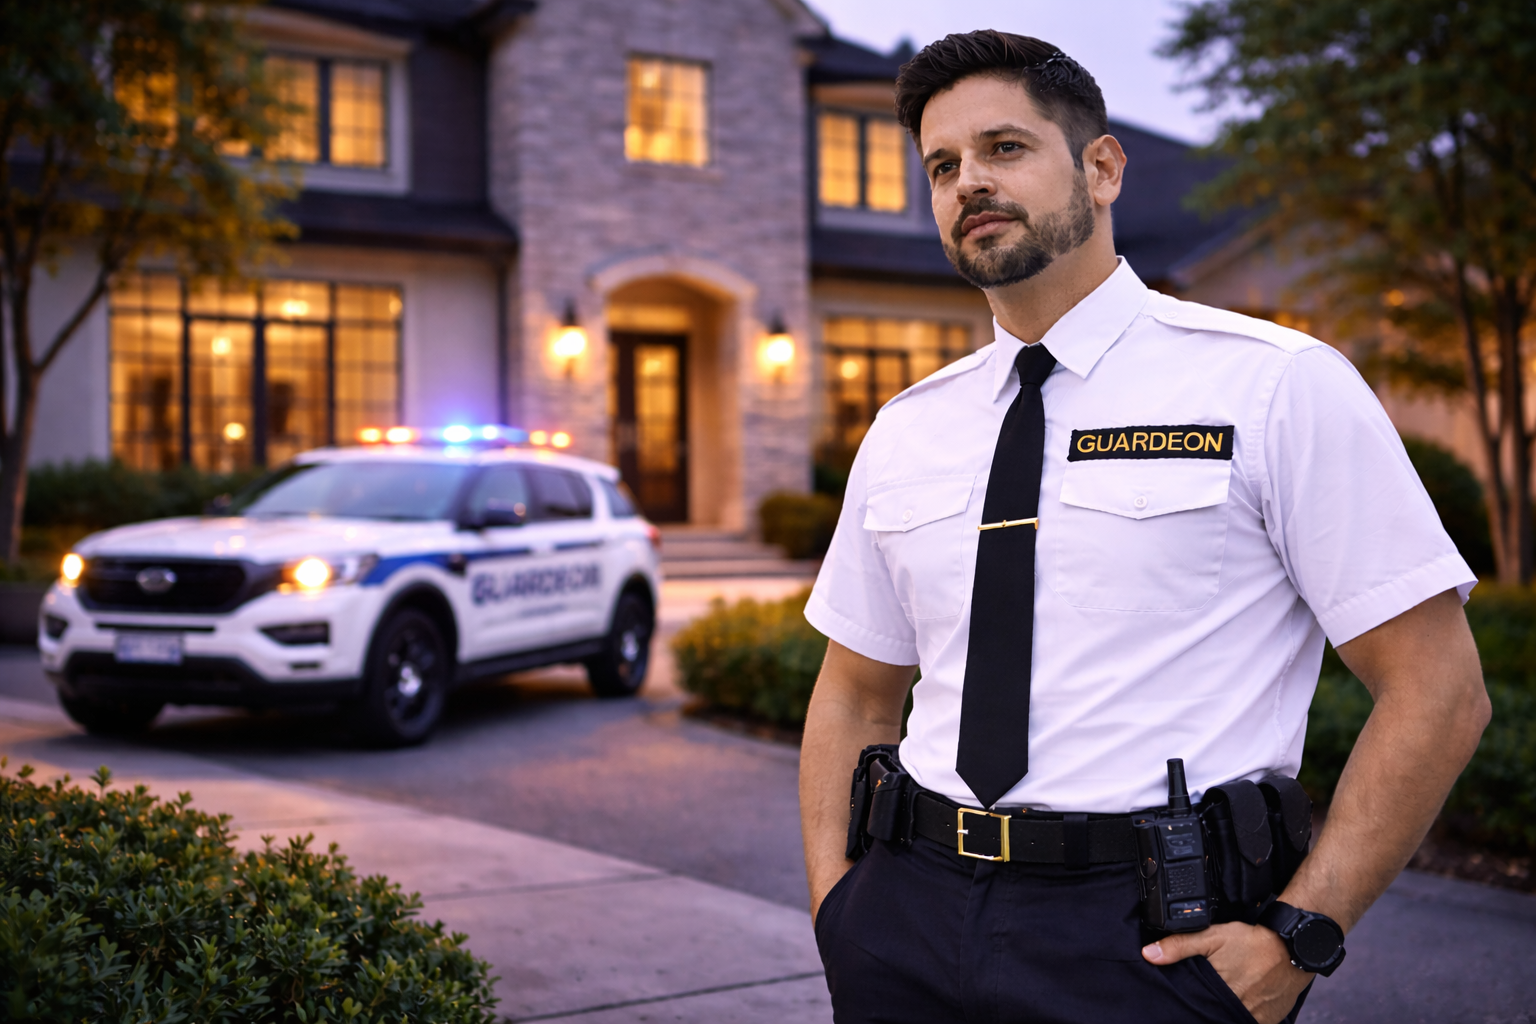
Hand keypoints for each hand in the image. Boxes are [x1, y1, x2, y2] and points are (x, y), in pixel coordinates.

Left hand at [1142, 922, 1310, 1023]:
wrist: (1293, 946)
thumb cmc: (1253, 942)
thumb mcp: (1212, 937)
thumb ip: (1180, 946)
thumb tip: (1149, 954)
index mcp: (1223, 995)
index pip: (1198, 1011)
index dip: (1189, 1010)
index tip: (1178, 1010)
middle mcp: (1240, 1012)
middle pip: (1214, 1017)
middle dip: (1205, 1013)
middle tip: (1201, 1003)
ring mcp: (1257, 1018)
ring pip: (1232, 1021)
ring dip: (1223, 1015)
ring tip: (1215, 1004)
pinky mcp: (1269, 1019)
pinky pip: (1250, 1023)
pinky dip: (1241, 1018)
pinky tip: (1236, 1006)